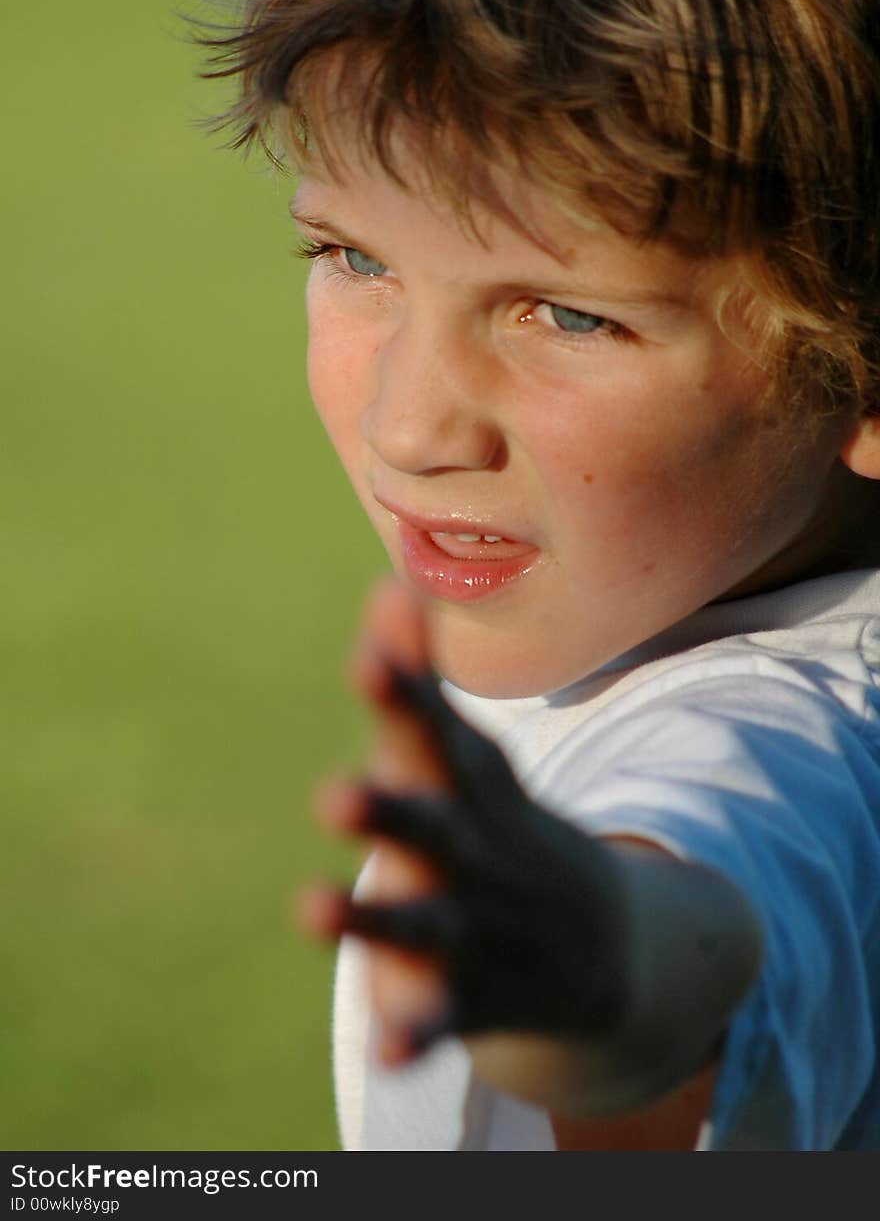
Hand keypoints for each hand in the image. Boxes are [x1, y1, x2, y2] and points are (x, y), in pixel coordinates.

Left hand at [300, 580, 628, 1069]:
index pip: (432, 736)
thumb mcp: (471, 759)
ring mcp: (475, 928)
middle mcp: (471, 853)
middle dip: (386, 809)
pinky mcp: (469, 997)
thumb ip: (417, 680)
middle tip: (333, 795)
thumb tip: (387, 585)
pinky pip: (443, 1019)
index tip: (367, 658)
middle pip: (429, 828)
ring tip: (312, 908)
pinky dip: (418, 1034)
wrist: (608, 950)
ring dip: (371, 917)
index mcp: (467, 791)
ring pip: (421, 924)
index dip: (400, 698)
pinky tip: (389, 1050)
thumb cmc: (505, 831)